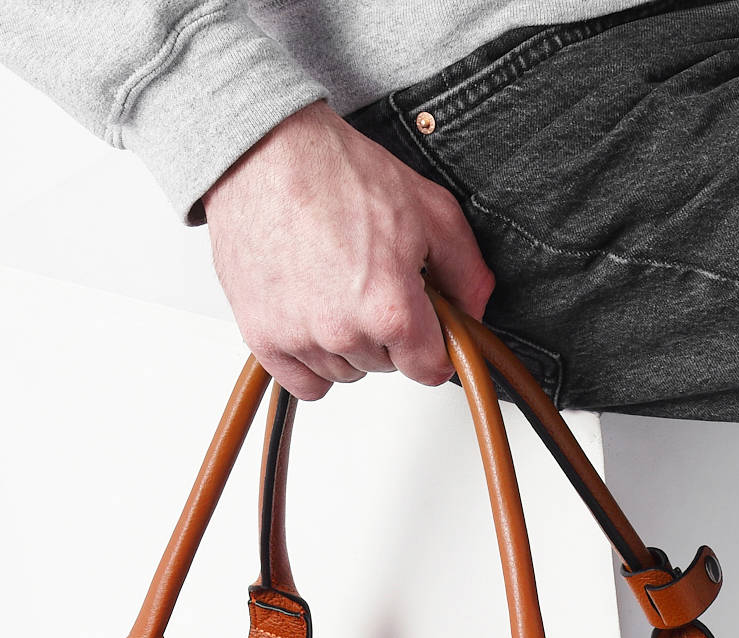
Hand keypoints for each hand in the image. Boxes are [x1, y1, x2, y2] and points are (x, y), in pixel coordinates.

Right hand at [203, 101, 494, 399]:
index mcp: (391, 309)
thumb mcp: (428, 210)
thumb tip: (475, 310)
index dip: (434, 345)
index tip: (426, 328)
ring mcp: (300, 340)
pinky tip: (313, 321)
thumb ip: (465, 269)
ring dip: (349, 344)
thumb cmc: (337, 173)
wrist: (264, 154)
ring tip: (336, 288)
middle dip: (388, 333)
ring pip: (346, 373)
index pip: (430, 369)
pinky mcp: (263, 339)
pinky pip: (305, 382)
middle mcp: (344, 333)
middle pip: (386, 366)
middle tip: (372, 281)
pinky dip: (312, 361)